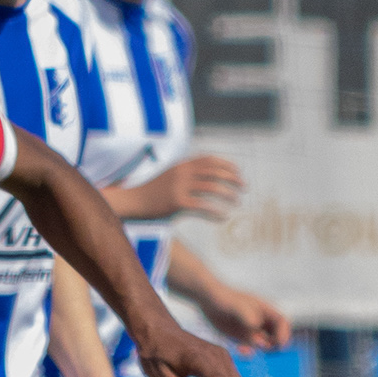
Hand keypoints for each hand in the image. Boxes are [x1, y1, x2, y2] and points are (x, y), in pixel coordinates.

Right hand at [113, 153, 243, 222]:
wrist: (133, 201)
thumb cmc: (153, 192)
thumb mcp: (171, 175)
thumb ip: (187, 172)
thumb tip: (208, 175)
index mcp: (182, 164)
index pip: (211, 159)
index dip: (228, 165)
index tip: (239, 173)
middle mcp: (182, 172)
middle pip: (215, 171)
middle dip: (234, 179)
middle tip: (244, 188)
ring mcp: (180, 187)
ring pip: (213, 187)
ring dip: (229, 194)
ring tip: (236, 202)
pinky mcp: (177, 203)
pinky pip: (203, 206)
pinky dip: (216, 212)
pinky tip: (223, 217)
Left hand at [198, 280, 291, 351]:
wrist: (208, 300)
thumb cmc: (225, 299)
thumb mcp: (238, 306)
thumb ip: (248, 317)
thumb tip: (256, 331)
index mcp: (265, 311)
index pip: (282, 323)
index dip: (284, 334)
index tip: (281, 345)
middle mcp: (261, 322)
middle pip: (276, 337)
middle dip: (275, 346)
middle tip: (269, 353)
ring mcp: (251, 331)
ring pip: (262, 345)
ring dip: (260, 352)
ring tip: (252, 352)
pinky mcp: (240, 338)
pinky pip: (248, 349)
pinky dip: (247, 353)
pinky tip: (241, 352)